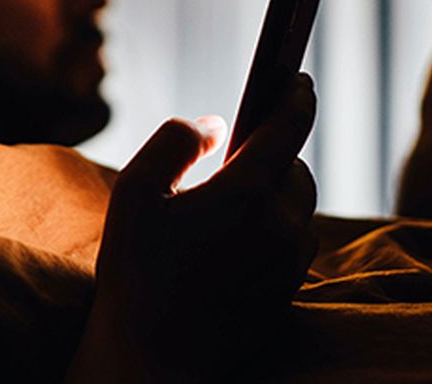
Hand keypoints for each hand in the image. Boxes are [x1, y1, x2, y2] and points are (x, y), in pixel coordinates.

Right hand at [68, 75, 317, 382]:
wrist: (153, 360)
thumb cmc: (136, 274)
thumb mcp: (134, 193)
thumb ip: (174, 141)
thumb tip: (215, 126)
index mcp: (246, 194)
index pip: (288, 126)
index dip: (295, 95)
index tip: (298, 77)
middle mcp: (281, 226)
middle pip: (295, 167)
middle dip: (273, 152)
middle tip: (236, 154)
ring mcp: (291, 262)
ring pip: (297, 206)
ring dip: (272, 193)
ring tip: (226, 202)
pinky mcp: (290, 290)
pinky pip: (292, 242)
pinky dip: (272, 227)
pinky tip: (231, 240)